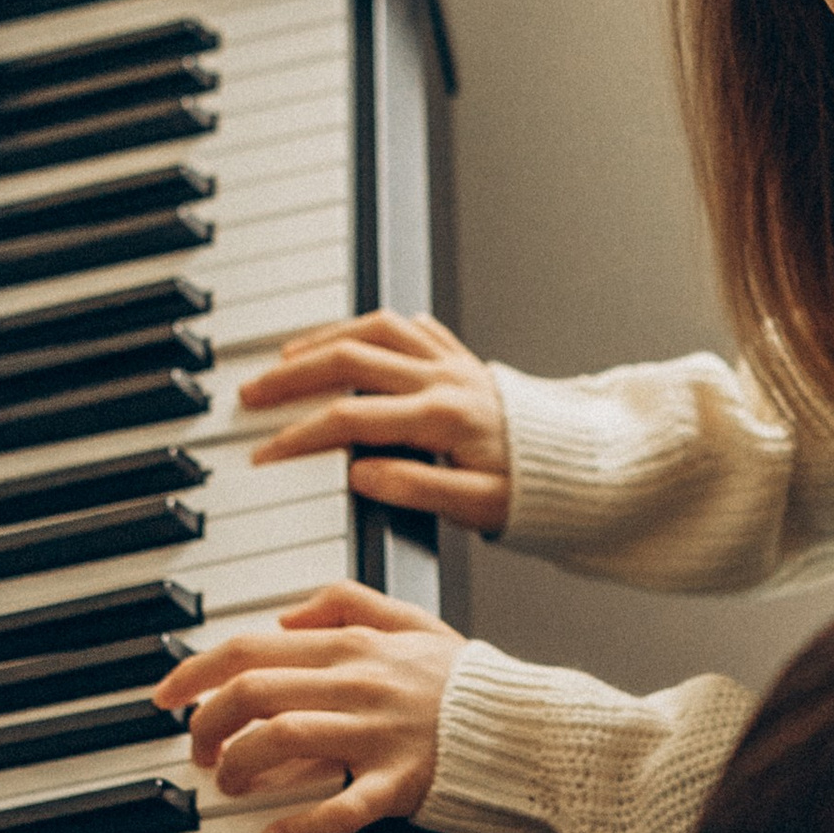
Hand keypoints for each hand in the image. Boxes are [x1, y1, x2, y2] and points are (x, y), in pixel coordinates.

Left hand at [155, 583, 462, 832]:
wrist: (527, 732)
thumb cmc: (465, 684)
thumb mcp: (411, 620)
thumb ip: (347, 601)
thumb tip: (285, 615)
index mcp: (353, 646)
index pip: (251, 647)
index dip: (195, 671)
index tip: (166, 695)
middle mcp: (358, 685)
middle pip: (253, 693)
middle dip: (206, 723)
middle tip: (197, 750)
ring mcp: (378, 736)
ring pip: (283, 739)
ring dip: (239, 765)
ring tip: (229, 783)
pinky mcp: (400, 785)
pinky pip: (341, 807)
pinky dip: (299, 824)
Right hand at [240, 309, 508, 531]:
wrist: (581, 460)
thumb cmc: (531, 490)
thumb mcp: (478, 507)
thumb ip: (417, 489)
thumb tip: (359, 476)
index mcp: (442, 417)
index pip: (352, 420)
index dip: (302, 436)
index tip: (267, 452)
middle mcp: (442, 378)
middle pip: (349, 360)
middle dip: (291, 377)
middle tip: (252, 394)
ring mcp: (450, 360)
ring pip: (373, 329)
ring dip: (322, 340)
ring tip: (283, 360)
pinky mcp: (458, 354)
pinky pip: (405, 325)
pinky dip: (367, 326)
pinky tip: (344, 337)